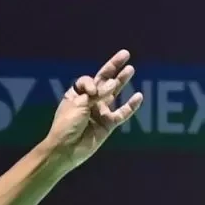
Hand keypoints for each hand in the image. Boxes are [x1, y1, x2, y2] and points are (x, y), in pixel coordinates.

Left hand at [42, 49, 144, 167]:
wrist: (65, 149)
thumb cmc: (66, 126)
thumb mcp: (78, 105)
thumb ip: (96, 94)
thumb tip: (114, 82)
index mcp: (76, 95)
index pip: (88, 80)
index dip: (92, 83)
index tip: (92, 92)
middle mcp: (89, 102)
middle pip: (103, 81)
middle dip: (113, 67)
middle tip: (125, 54)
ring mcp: (99, 112)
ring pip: (114, 94)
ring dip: (122, 82)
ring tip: (130, 69)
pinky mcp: (108, 125)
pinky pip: (122, 113)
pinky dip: (131, 106)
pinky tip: (138, 96)